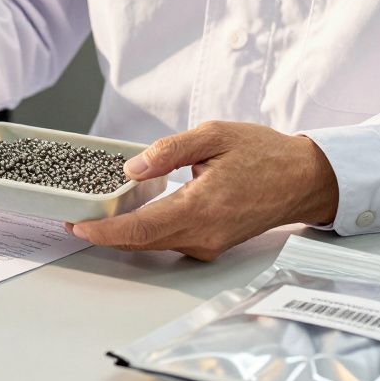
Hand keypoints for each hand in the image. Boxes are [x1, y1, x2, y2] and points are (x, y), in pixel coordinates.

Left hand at [66, 121, 338, 260]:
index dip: (104, 230)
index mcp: (202, 207)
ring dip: (125, 232)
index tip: (78, 224)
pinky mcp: (212, 244)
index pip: (140, 228)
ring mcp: (208, 244)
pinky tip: (136, 213)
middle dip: (105, 232)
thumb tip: (133, 167)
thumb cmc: (264, 154)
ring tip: (99, 213)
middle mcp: (204, 234)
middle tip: (77, 216)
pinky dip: (147, 231)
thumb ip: (169, 150)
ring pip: (154, 244)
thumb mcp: (214, 135)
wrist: (302, 179)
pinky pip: (170, 241)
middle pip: (141, 242)